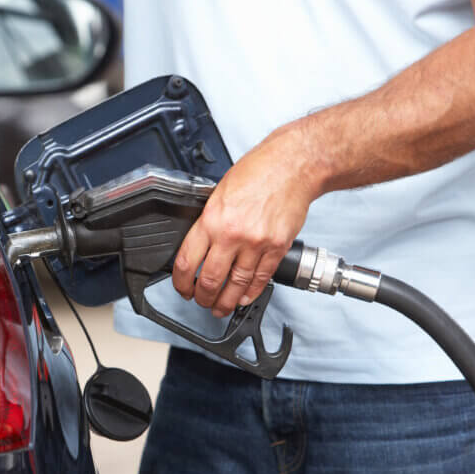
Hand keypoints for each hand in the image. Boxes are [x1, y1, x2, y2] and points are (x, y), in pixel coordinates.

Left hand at [171, 122, 322, 317]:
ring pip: (236, 285)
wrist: (293, 165)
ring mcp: (256, 243)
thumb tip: (198, 247)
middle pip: (211, 280)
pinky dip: (251, 292)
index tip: (182, 288)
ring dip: (226, 302)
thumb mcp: (219, 193)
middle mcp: (232, 234)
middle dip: (203, 298)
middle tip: (201, 301)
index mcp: (212, 219)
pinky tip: (243, 298)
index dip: (181, 282)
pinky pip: (261, 278)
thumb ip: (209, 221)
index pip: (187, 262)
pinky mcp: (277, 248)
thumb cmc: (258, 172)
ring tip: (221, 308)